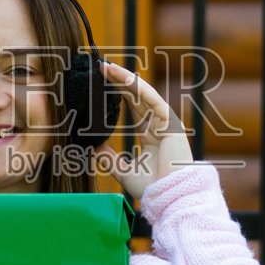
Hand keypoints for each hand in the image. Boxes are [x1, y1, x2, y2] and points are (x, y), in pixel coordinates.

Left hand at [96, 60, 195, 199]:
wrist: (170, 198)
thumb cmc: (154, 188)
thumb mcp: (124, 172)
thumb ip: (110, 160)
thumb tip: (94, 148)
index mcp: (150, 134)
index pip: (132, 106)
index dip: (118, 92)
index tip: (101, 81)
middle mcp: (158, 124)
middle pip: (136, 95)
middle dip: (119, 80)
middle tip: (100, 66)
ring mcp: (165, 122)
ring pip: (143, 94)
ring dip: (125, 79)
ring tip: (107, 67)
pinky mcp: (170, 123)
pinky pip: (153, 100)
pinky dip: (139, 88)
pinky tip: (124, 79)